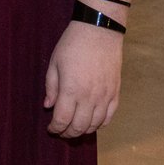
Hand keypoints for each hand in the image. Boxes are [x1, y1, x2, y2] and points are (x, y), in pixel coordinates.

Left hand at [44, 19, 122, 137]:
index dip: (55, 128)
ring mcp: (105, 96)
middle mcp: (89, 97)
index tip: (51, 129)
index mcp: (71, 90)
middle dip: (68, 133)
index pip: (62, 120)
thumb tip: (48, 106)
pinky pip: (109, 117)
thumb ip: (51, 87)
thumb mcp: (54, 63)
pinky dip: (100, 124)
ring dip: (84, 131)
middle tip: (61, 131)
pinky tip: (93, 123)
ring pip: (95, 125)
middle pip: (79, 126)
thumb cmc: (73, 44)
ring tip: (75, 128)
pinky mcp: (115, 93)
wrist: (99, 32)